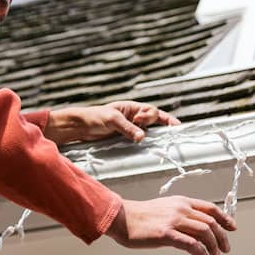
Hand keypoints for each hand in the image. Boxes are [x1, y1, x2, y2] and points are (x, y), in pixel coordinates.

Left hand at [44, 101, 180, 144]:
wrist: (81, 127)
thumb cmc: (95, 117)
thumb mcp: (112, 119)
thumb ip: (127, 127)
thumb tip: (142, 137)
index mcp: (131, 108)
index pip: (151, 110)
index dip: (161, 117)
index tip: (174, 125)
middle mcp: (133, 117)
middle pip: (153, 120)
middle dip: (155, 123)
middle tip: (145, 130)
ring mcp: (130, 129)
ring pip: (148, 130)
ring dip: (154, 134)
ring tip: (161, 140)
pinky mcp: (126, 138)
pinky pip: (139, 139)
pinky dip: (145, 142)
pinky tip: (149, 146)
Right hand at [106, 196, 236, 254]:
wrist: (124, 217)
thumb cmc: (143, 214)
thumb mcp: (166, 208)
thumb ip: (182, 215)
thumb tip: (198, 227)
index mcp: (181, 201)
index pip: (210, 208)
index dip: (224, 218)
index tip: (232, 227)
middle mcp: (180, 208)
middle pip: (210, 222)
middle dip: (222, 237)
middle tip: (224, 248)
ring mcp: (173, 220)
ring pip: (204, 232)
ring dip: (213, 245)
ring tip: (214, 254)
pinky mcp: (166, 233)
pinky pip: (191, 244)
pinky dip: (200, 252)